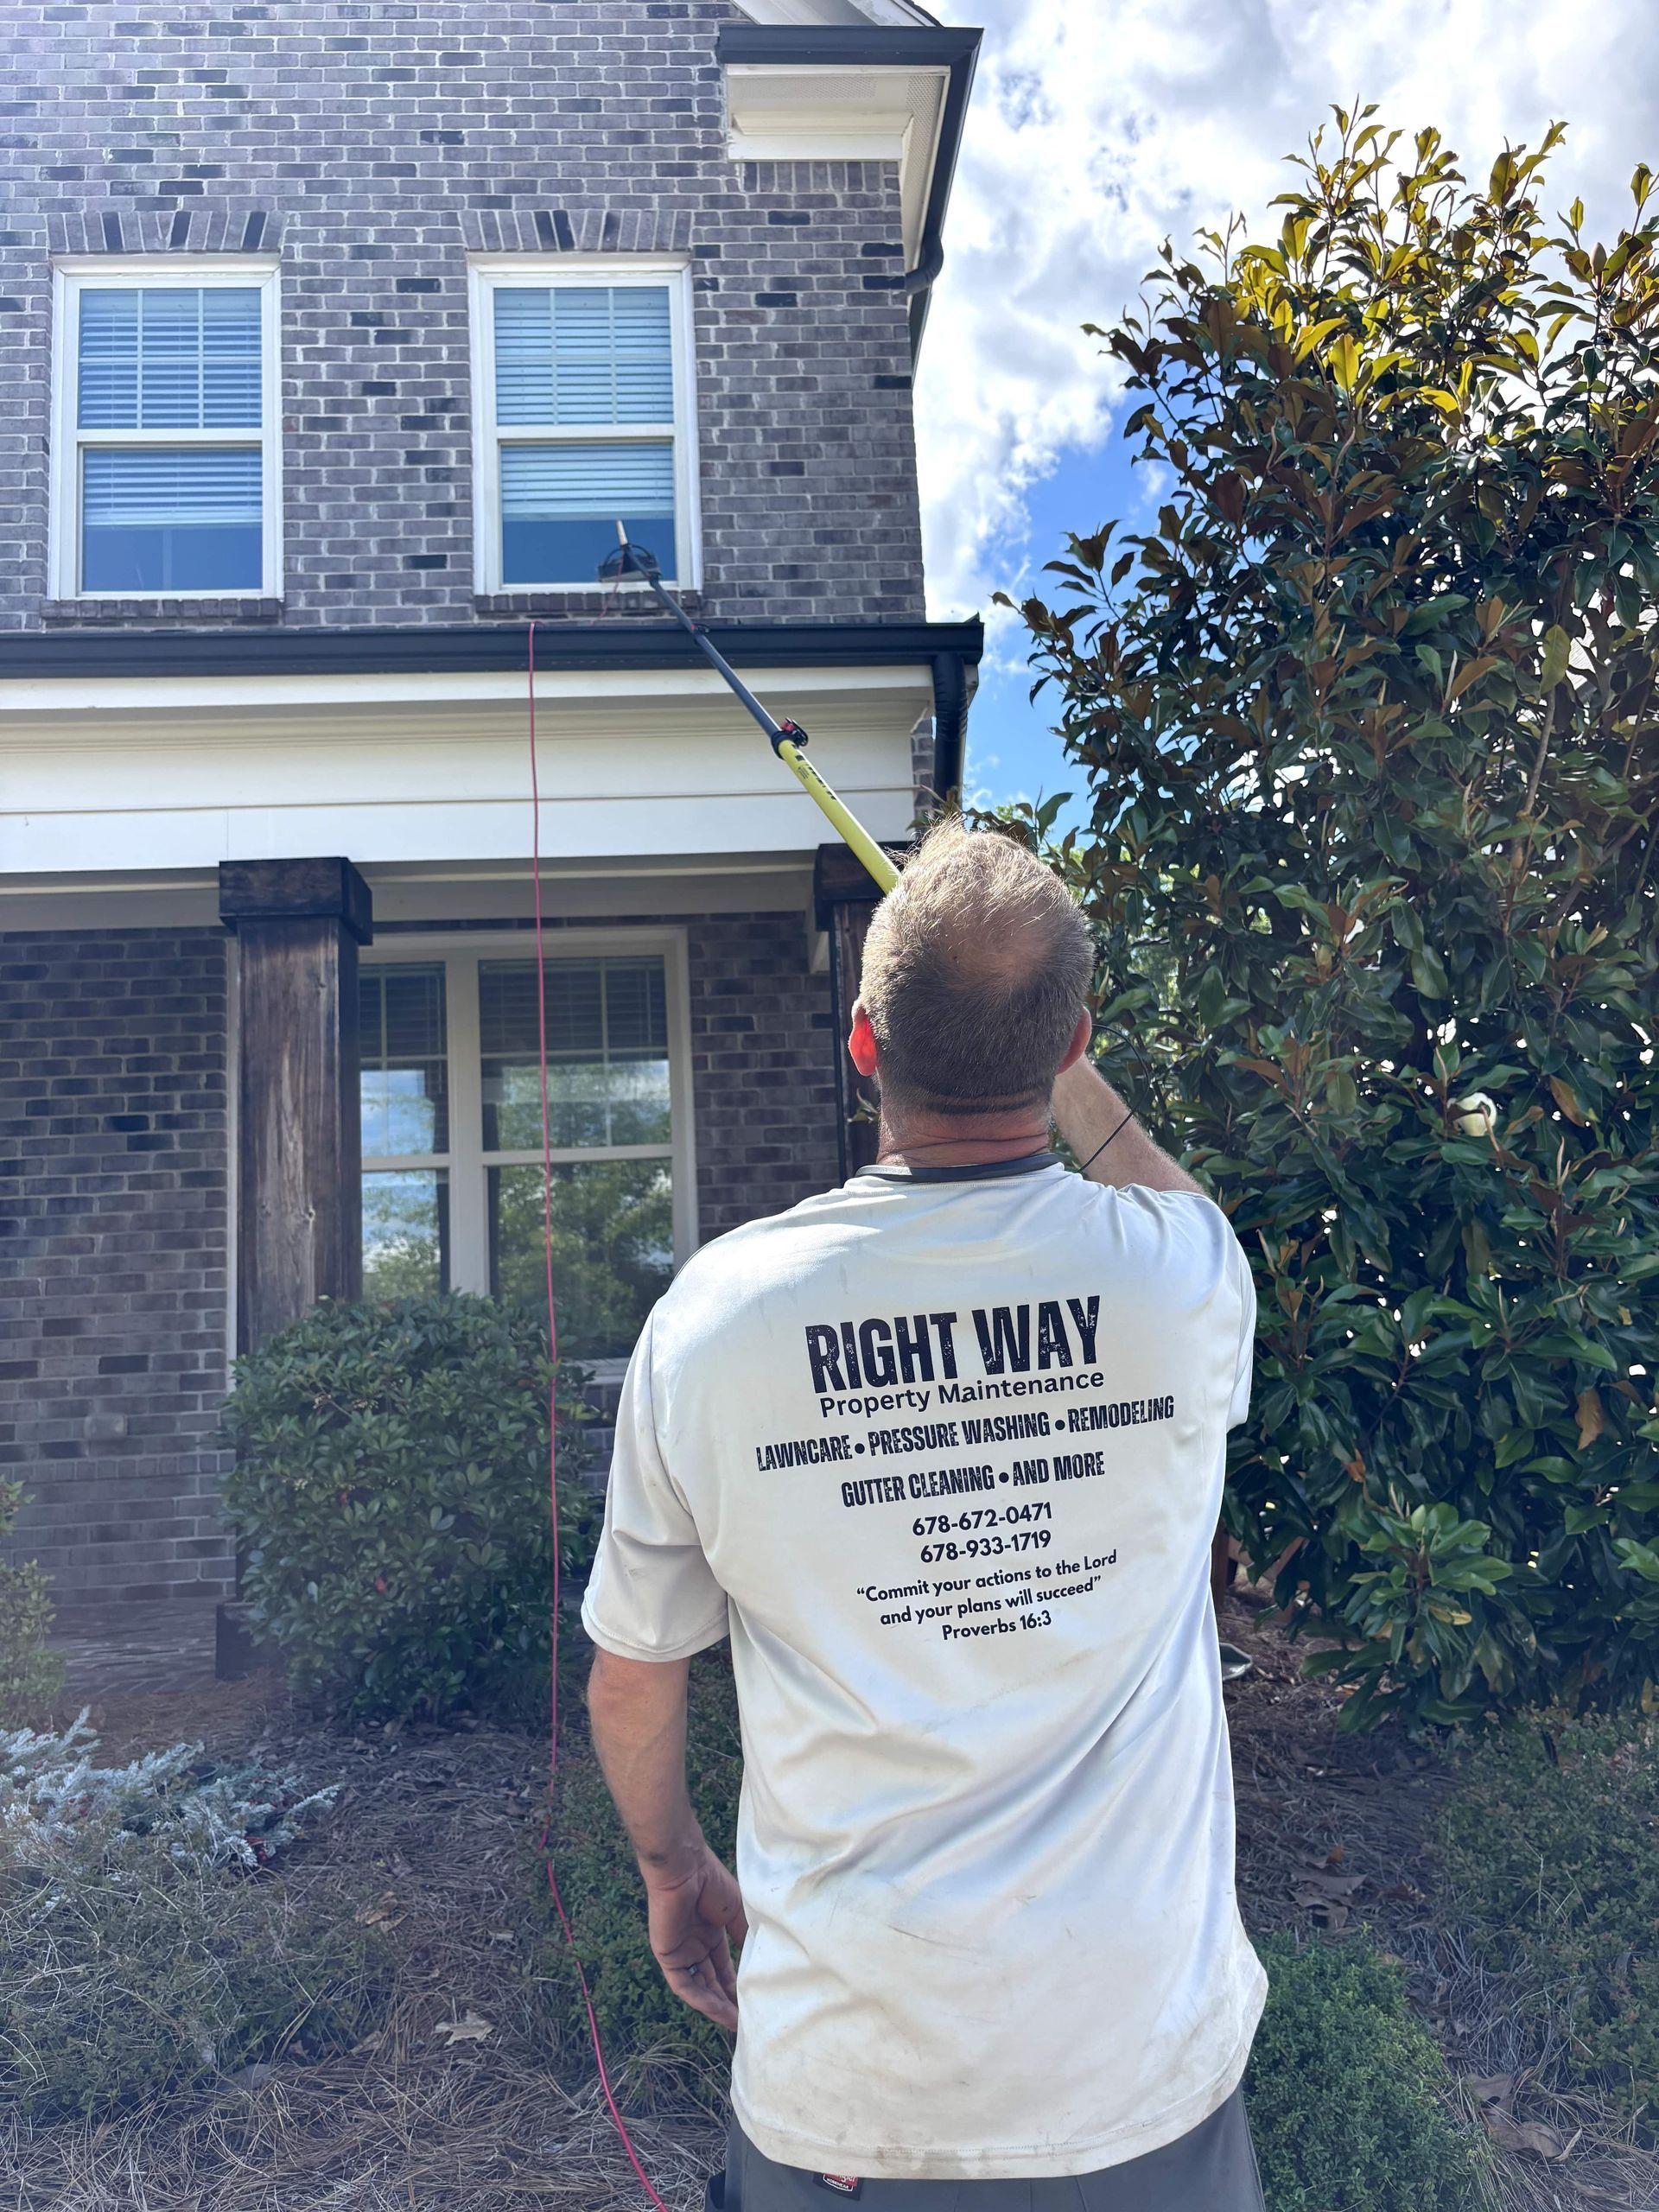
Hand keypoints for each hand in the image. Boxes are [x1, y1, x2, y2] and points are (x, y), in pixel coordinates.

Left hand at [644, 1841, 747, 2030]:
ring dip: (716, 2006)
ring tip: (735, 2023)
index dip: (736, 1984)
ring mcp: (681, 1951)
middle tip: (745, 2021)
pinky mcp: (667, 1956)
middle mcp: (695, 1944)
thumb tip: (761, 1960)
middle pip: (712, 1980)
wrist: (684, 1868)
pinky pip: (684, 1985)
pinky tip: (718, 2011)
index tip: (751, 2002)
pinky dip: (701, 1999)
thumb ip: (743, 1936)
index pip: (723, 1966)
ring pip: (699, 1987)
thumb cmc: (712, 1882)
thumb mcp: (736, 1912)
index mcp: (710, 1931)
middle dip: (728, 2000)